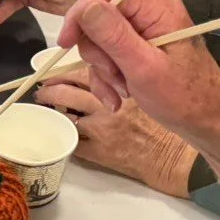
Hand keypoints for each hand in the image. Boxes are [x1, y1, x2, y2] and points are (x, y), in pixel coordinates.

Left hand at [37, 70, 196, 197]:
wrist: (178, 155)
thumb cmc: (171, 118)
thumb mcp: (149, 85)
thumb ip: (124, 75)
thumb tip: (101, 65)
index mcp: (120, 86)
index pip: (81, 73)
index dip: (64, 71)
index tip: (53, 70)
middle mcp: (106, 107)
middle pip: (66, 94)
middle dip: (50, 89)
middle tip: (42, 89)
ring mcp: (101, 131)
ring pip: (65, 117)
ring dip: (53, 110)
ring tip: (45, 107)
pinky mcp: (101, 153)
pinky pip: (74, 143)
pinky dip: (65, 137)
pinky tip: (62, 133)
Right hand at [56, 0, 219, 145]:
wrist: (209, 123)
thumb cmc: (184, 98)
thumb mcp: (144, 68)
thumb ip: (114, 36)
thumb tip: (86, 7)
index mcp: (157, 8)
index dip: (81, 14)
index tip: (66, 42)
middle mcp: (150, 13)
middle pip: (100, 18)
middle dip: (99, 53)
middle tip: (113, 76)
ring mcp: (145, 32)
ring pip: (101, 40)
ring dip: (104, 71)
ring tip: (121, 92)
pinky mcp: (141, 49)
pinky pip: (110, 56)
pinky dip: (109, 78)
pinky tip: (118, 98)